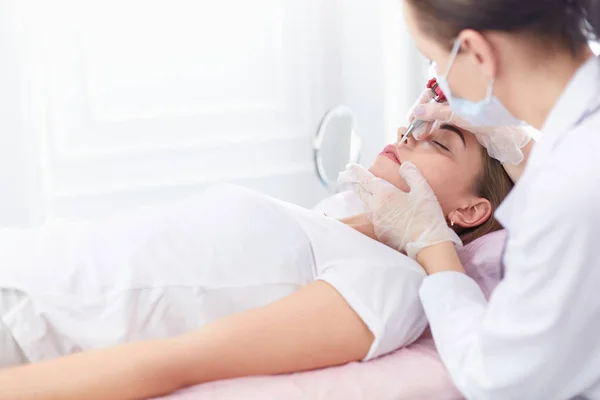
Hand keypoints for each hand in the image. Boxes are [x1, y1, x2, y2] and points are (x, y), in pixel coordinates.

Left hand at [338, 163, 461, 258]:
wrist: (427, 244)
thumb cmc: (426, 216)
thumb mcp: (423, 190)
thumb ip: (412, 175)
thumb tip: (404, 166)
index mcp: (385, 194)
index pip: (366, 180)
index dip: (357, 172)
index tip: (350, 167)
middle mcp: (376, 207)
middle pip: (362, 193)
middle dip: (356, 184)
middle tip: (351, 178)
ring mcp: (377, 221)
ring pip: (366, 206)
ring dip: (364, 197)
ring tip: (364, 192)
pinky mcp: (380, 232)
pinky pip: (373, 218)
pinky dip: (373, 211)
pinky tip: (379, 210)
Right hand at [408, 89, 533, 164]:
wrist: (507, 132)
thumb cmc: (488, 119)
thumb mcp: (460, 115)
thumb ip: (437, 112)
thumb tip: (417, 111)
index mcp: (458, 83)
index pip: (431, 89)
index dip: (420, 102)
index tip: (412, 116)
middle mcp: (456, 90)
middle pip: (430, 99)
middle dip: (420, 114)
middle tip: (413, 130)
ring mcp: (457, 102)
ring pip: (434, 109)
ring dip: (425, 121)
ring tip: (419, 135)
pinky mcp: (459, 112)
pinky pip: (440, 116)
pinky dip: (432, 124)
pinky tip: (427, 132)